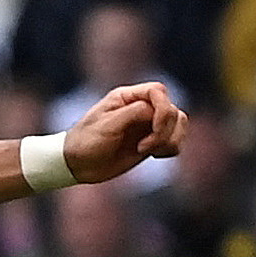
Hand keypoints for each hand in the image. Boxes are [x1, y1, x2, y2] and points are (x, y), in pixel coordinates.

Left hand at [63, 82, 185, 185]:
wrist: (76, 165)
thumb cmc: (86, 142)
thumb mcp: (106, 125)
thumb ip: (133, 113)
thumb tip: (154, 110)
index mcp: (127, 97)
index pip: (158, 91)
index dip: (163, 110)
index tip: (153, 131)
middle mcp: (140, 108)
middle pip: (172, 109)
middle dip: (165, 131)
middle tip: (144, 148)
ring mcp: (147, 125)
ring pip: (179, 123)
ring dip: (171, 140)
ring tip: (149, 152)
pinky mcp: (151, 142)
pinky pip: (175, 140)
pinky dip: (171, 149)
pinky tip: (153, 155)